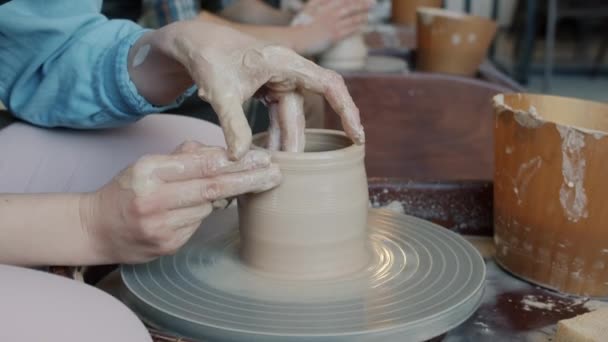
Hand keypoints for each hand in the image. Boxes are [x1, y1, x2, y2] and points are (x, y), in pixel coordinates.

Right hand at [81, 141, 280, 263]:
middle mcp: (154, 199)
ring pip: (208, 207)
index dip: (236, 161)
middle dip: (248, 180)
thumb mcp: (148, 164)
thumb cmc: (127, 190)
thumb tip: (222, 153)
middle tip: (275, 174)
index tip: (261, 157)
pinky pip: (197, 225)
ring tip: (206, 191)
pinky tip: (185, 211)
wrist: (95, 229)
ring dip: (218, 197)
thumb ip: (184, 156)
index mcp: (149, 171)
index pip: (202, 164)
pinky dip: (200, 214)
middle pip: (213, 188)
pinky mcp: (167, 246)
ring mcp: (161, 226)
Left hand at [147, 21, 364, 157]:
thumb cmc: (210, 59)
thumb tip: (240, 158)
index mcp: (286, 63)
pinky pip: (279, 116)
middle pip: (305, 112)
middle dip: (299, 141)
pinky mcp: (270, 89)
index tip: (357, 136)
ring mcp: (280, 81)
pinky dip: (274, 134)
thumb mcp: (221, 93)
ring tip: (280, 167)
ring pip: (291, 117)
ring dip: (285, 142)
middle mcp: (289, 71)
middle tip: (298, 171)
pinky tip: (269, 154)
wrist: (196, 44)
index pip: (329, 85)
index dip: (347, 110)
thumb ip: (233, 125)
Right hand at [291, 0, 375, 54]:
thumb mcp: (308, 11)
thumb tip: (324, 2)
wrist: (296, 39)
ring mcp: (332, 24)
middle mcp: (329, 13)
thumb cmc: (301, 26)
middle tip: (373, 3)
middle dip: (363, 4)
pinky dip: (358, 27)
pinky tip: (364, 26)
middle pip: (350, 6)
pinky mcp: (333, 35)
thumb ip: (318, 4)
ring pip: (351, 18)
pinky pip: (349, 30)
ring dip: (363, 15)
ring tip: (370, 14)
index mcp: (324, 6)